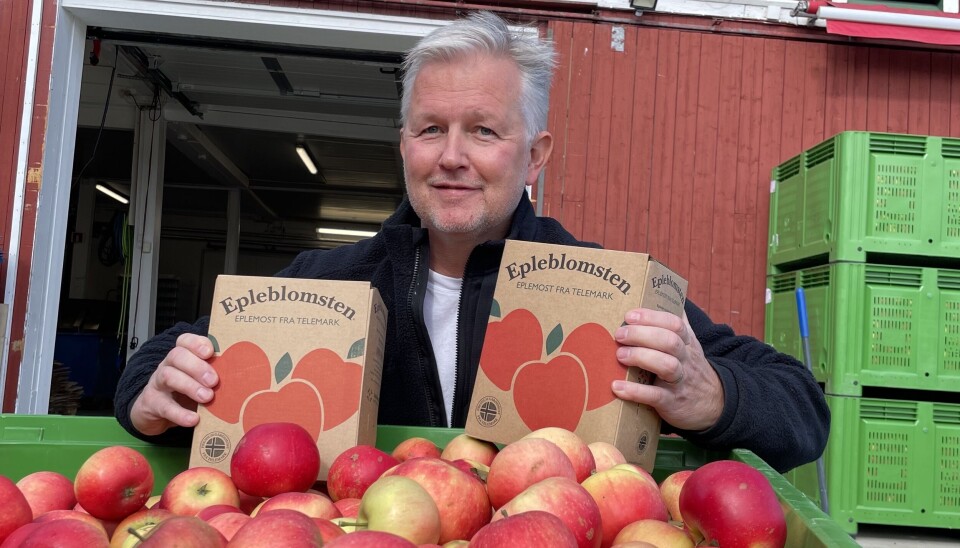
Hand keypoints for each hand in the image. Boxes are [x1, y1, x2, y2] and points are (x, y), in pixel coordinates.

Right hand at [130, 333, 217, 435]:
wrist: (155, 413)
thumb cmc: (183, 393)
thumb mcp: (198, 381)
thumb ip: (213, 376)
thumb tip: (242, 380)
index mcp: (181, 357)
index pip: (185, 341)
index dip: (197, 343)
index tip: (210, 352)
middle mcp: (167, 366)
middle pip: (177, 356)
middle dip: (197, 366)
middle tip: (214, 381)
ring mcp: (158, 384)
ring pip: (168, 376)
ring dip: (190, 386)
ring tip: (207, 397)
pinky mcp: (152, 404)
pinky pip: (164, 406)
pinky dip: (180, 413)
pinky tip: (193, 419)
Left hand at [610, 308, 723, 431]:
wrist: (714, 405)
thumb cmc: (691, 369)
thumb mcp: (690, 345)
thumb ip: (678, 323)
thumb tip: (665, 294)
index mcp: (687, 343)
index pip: (675, 324)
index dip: (652, 317)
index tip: (629, 315)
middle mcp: (686, 359)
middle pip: (670, 341)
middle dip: (643, 334)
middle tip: (619, 334)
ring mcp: (680, 381)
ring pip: (667, 365)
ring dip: (641, 358)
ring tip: (620, 355)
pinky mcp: (672, 402)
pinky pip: (655, 396)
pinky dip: (635, 392)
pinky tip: (617, 387)